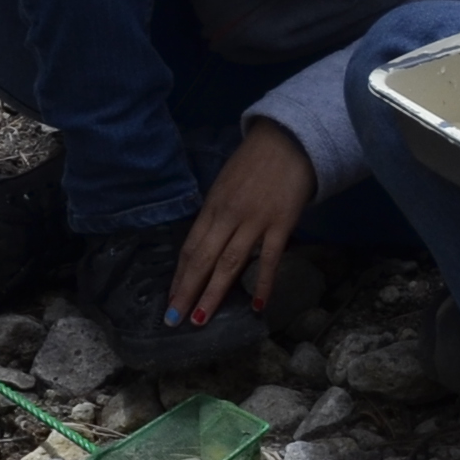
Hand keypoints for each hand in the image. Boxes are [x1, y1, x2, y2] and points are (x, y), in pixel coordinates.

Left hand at [168, 120, 316, 324]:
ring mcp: (255, 220)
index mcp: (212, 206)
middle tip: (175, 319)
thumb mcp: (225, 185)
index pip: (191, 247)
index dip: (180, 276)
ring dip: (213, 293)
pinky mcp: (281, 223)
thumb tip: (208, 245)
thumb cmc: (255, 162)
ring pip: (229, 262)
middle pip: (203, 259)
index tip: (170, 300)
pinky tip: (256, 305)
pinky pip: (269, 258)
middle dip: (187, 291)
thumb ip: (217, 214)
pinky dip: (262, 283)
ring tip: (201, 318)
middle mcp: (228, 216)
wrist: (289, 140)